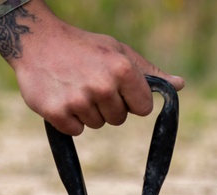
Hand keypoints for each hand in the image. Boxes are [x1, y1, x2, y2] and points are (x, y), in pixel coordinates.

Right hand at [0, 1, 184, 135]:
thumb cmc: (84, 48)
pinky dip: (69, 119)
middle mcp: (102, 86)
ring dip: (88, 112)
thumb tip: (180, 85)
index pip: (143, 108)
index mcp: (122, 70)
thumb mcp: (119, 52)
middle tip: (90, 84)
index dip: (131, 101)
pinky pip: (76, 131)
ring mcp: (79, 100)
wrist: (37, 42)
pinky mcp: (57, 112)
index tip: (117, 88)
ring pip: (97, 125)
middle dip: (108, 107)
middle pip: (119, 119)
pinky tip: (62, 96)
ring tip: (74, 87)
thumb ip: (148, 73)